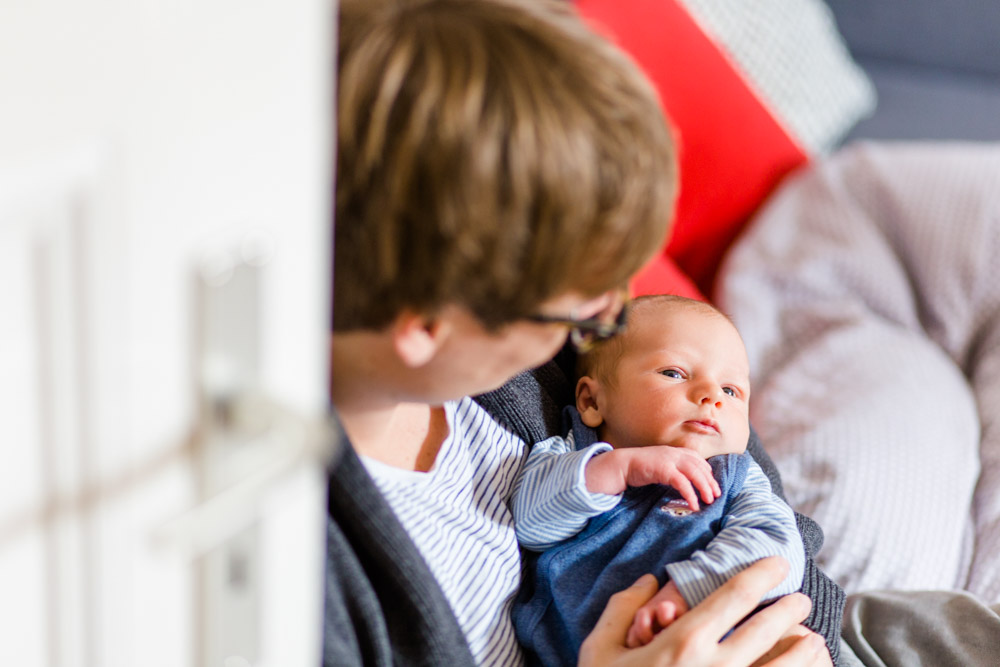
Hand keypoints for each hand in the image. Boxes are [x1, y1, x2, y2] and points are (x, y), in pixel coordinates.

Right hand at [578, 557, 826, 666]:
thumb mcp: (600, 649)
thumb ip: (623, 608)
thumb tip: (650, 581)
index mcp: (683, 642)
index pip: (734, 596)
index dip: (761, 574)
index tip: (778, 563)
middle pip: (766, 629)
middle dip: (789, 610)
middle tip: (801, 601)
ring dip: (803, 651)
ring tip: (814, 640)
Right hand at [585, 446, 720, 509]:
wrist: (622, 464)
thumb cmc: (640, 467)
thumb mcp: (660, 464)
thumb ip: (673, 468)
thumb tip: (685, 480)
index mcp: (675, 451)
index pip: (697, 459)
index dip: (707, 471)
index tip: (712, 483)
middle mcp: (675, 453)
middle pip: (699, 467)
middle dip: (710, 481)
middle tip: (716, 495)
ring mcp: (669, 460)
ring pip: (695, 473)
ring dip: (704, 487)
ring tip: (709, 500)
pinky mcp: (664, 469)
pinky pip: (682, 483)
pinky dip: (690, 494)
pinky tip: (694, 504)